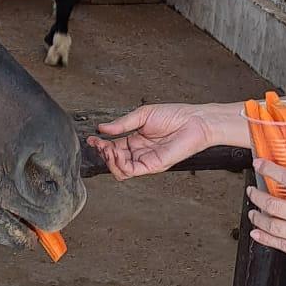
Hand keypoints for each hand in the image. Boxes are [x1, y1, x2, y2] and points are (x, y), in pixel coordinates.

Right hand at [87, 103, 218, 179]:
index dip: (101, 144)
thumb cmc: (175, 115)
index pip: (113, 147)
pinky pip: (131, 171)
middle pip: (114, 160)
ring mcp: (145, 160)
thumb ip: (122, 124)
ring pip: (120, 169)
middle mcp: (139, 152)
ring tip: (106, 149)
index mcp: (136, 139)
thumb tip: (102, 128)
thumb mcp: (143, 115)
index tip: (91, 138)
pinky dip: (120, 164)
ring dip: (109, 160)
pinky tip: (116, 153)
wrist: (194, 121)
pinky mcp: (152, 166)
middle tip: (97, 144)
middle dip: (102, 152)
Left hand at [247, 162, 285, 274]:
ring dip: (258, 219)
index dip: (270, 170)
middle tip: (251, 192)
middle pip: (275, 205)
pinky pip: (283, 246)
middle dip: (257, 197)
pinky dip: (266, 239)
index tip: (259, 164)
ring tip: (253, 212)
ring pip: (274, 227)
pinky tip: (258, 234)